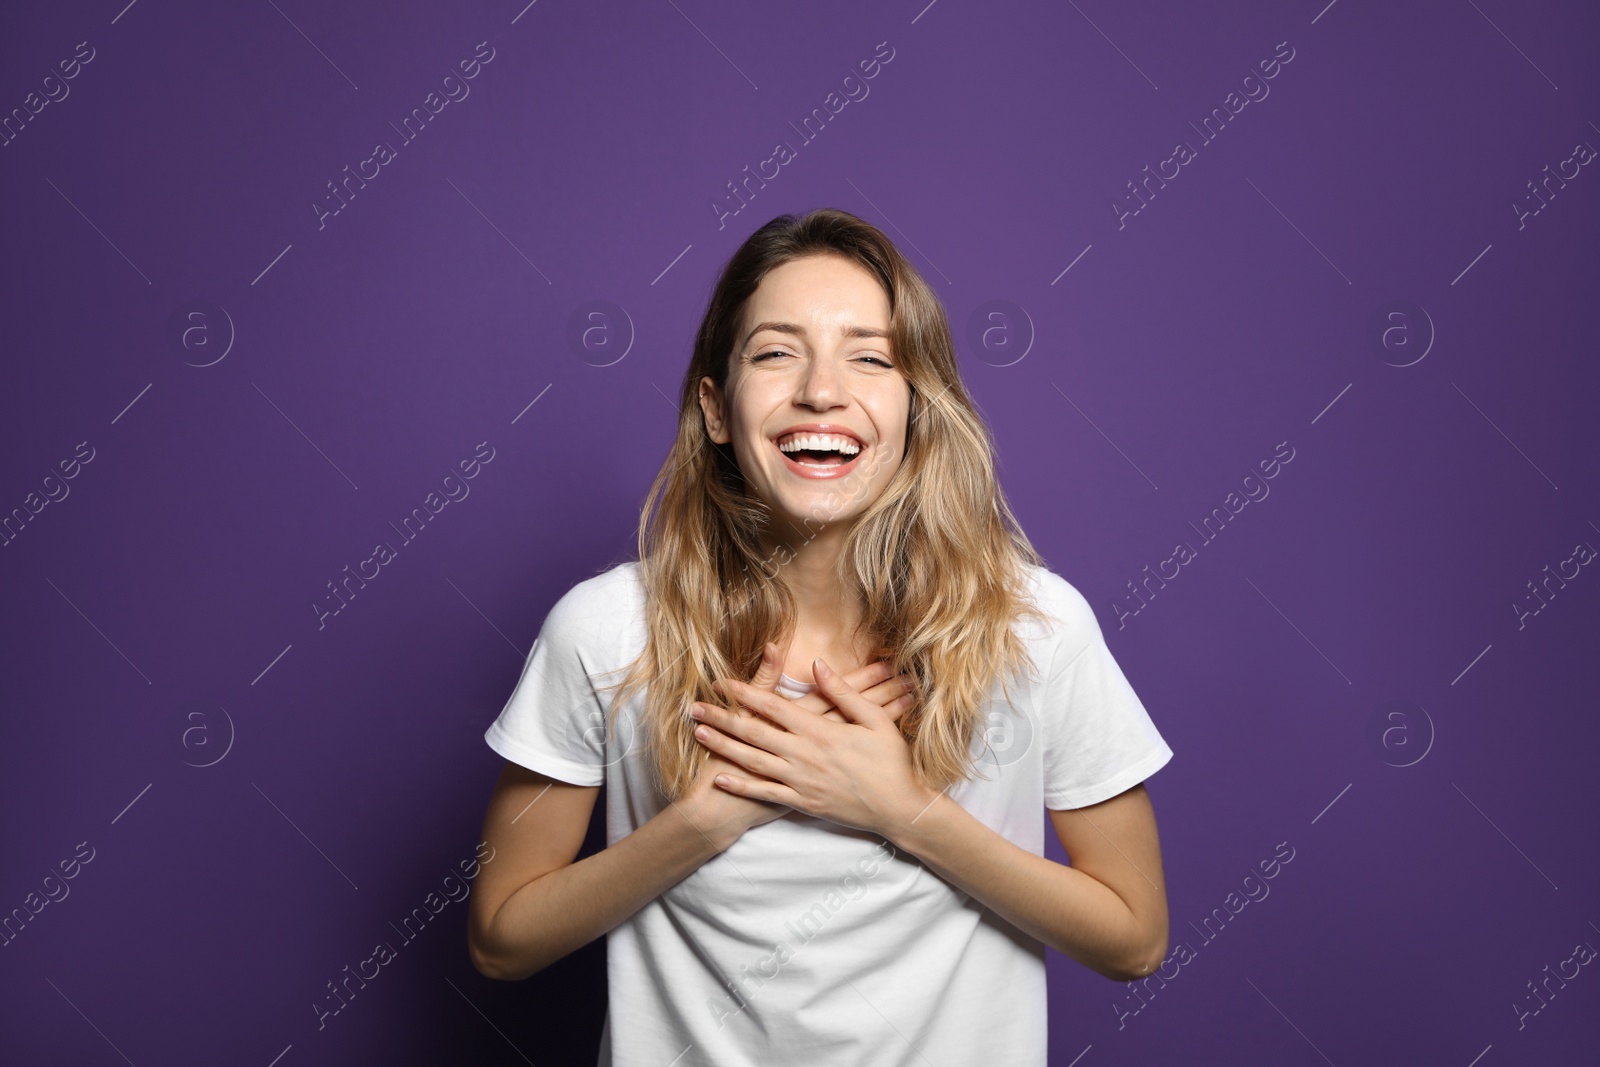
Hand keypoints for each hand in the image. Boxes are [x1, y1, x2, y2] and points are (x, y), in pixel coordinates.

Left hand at [690, 656, 939, 838]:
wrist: (899, 809)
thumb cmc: (891, 762)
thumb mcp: (875, 721)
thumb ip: (843, 693)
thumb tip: (818, 665)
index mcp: (821, 731)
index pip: (773, 707)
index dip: (745, 693)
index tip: (722, 682)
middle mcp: (805, 755)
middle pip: (754, 732)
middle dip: (722, 718)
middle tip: (694, 707)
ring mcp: (801, 781)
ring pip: (753, 761)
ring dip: (723, 747)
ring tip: (699, 734)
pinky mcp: (802, 802)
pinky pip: (765, 792)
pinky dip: (740, 786)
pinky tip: (719, 778)